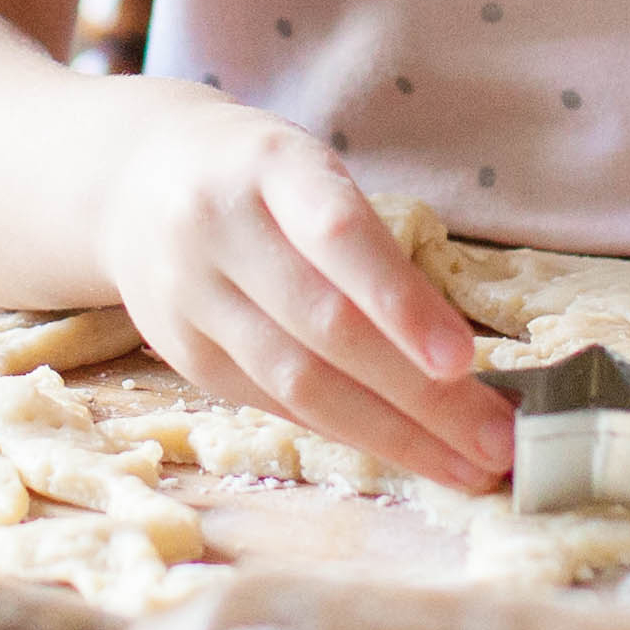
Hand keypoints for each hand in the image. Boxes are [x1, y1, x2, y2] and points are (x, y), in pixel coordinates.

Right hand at [92, 95, 512, 490]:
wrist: (131, 178)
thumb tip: (461, 355)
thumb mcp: (309, 172)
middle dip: (421, 395)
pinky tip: (401, 450)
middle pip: (326, 327)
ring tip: (465, 465)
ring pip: (298, 382)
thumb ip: (368, 246)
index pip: (338, 236)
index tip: (464, 360)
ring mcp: (189, 296)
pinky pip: (273, 403)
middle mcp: (217, 227)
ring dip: (392, 435)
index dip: (400, 302)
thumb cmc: (257, 177)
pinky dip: (344, 431)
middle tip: (498, 439)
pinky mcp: (181, 353)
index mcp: (267, 164)